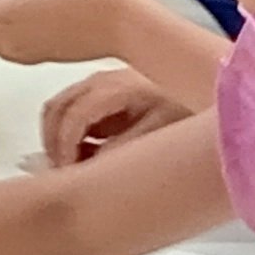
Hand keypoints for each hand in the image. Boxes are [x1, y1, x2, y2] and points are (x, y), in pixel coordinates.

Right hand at [42, 64, 191, 168]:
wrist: (202, 86)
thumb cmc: (185, 105)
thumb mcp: (161, 130)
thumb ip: (126, 148)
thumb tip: (93, 167)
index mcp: (116, 88)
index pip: (75, 116)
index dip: (66, 146)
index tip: (68, 172)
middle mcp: (100, 81)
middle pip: (56, 109)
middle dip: (53, 144)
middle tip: (63, 173)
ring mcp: (96, 84)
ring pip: (57, 108)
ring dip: (55, 138)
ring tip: (69, 167)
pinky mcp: (98, 92)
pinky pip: (69, 110)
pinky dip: (65, 133)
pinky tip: (80, 154)